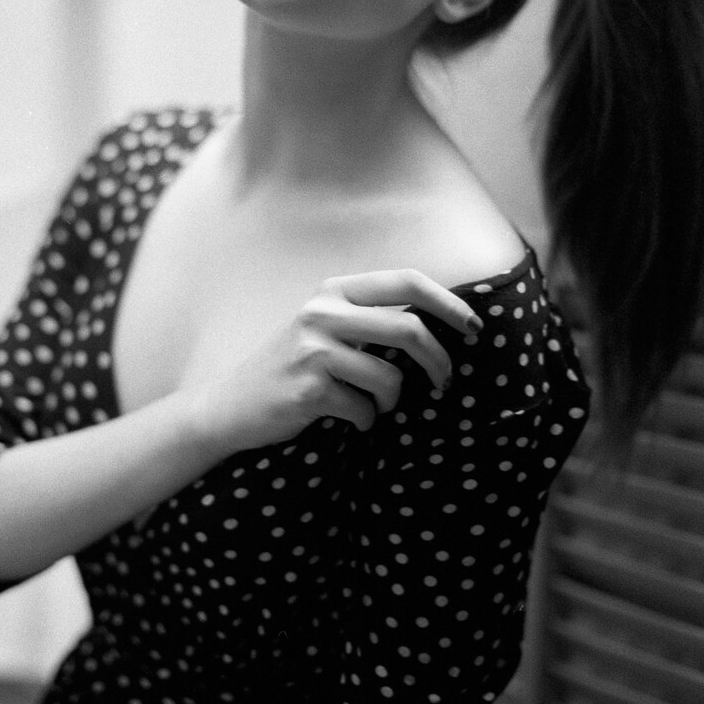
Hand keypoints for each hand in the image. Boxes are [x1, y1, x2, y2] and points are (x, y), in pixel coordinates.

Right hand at [183, 268, 481, 452]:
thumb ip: (368, 318)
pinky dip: (364, 422)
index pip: (406, 281)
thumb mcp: (323, 327)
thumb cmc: (289, 369)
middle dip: (439, 363)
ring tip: (373, 406)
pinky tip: (344, 419)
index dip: (448, 303)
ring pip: (391, 378)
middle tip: (445, 384)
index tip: (474, 327)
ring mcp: (313, 350)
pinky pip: (365, 411)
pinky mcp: (309, 389)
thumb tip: (438, 324)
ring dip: (392, 402)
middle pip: (410, 330)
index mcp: (332, 290)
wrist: (229, 406)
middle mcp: (322, 312)